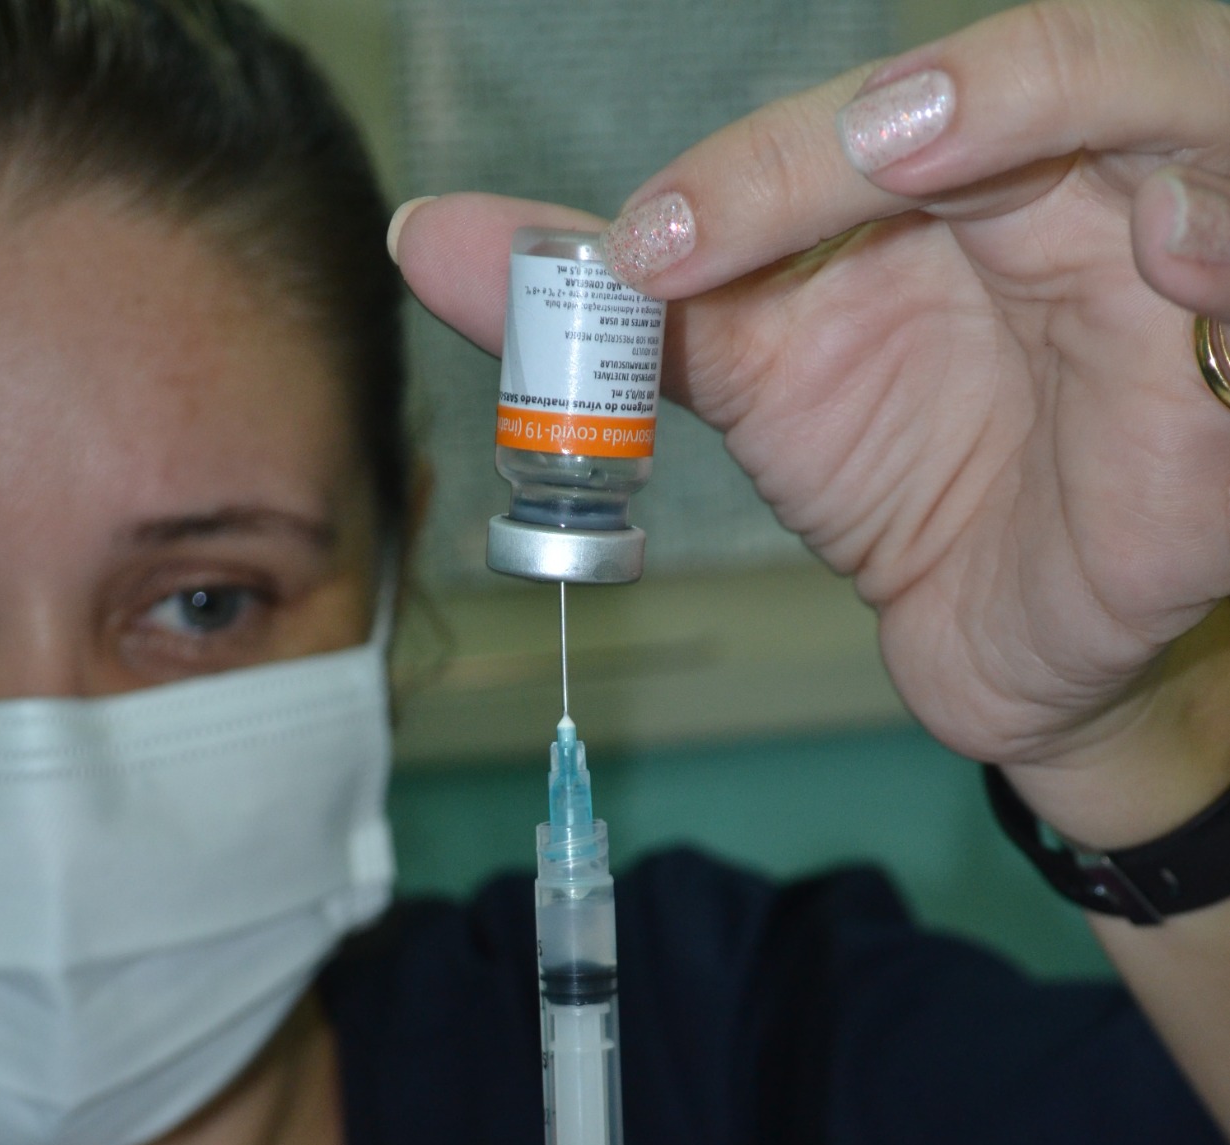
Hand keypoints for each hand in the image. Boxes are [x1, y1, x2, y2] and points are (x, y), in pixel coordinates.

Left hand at [394, 0, 1229, 847]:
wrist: (989, 634)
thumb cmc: (901, 477)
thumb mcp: (754, 376)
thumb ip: (617, 304)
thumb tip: (426, 235)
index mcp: (955, 180)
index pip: (873, 120)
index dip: (764, 168)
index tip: (645, 258)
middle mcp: (1074, 190)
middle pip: (1028, 80)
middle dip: (907, 118)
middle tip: (814, 175)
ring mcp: (1178, 273)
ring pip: (1187, 107)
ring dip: (1083, 101)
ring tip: (941, 149)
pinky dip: (1225, 241)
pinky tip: (1176, 249)